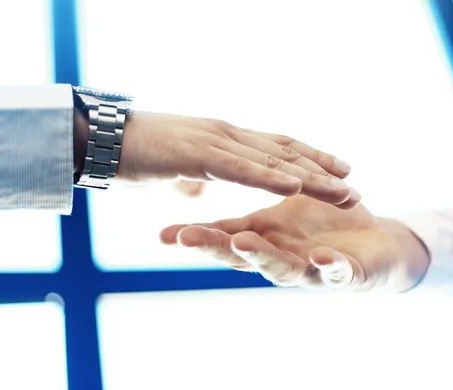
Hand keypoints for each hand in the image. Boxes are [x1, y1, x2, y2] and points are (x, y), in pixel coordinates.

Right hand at [115, 112, 359, 207]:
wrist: (98, 140)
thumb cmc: (134, 158)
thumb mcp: (175, 173)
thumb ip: (194, 179)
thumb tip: (200, 190)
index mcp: (224, 140)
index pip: (276, 148)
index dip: (308, 160)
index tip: (336, 171)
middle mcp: (227, 136)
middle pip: (286, 152)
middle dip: (322, 170)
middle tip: (354, 183)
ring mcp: (216, 142)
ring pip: (274, 160)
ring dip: (311, 176)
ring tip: (344, 189)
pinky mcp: (199, 154)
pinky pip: (243, 168)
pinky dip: (271, 176)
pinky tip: (297, 186)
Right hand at [159, 195, 429, 291]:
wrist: (376, 246)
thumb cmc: (326, 226)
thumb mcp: (282, 213)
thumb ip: (249, 209)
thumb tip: (207, 195)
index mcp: (266, 239)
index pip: (224, 236)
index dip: (196, 235)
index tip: (162, 234)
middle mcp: (281, 257)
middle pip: (242, 254)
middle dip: (214, 245)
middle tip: (185, 237)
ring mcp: (311, 269)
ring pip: (282, 267)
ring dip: (261, 255)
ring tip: (242, 242)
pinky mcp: (345, 274)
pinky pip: (337, 272)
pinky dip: (329, 266)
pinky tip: (320, 256)